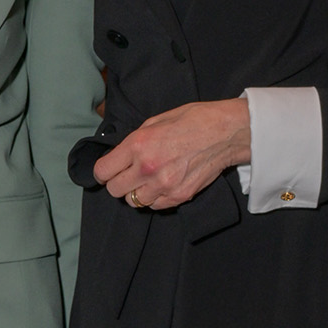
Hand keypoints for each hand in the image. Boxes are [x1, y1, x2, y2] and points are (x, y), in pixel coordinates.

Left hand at [96, 99, 250, 209]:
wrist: (225, 133)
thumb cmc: (192, 121)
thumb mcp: (155, 121)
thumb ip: (134, 141)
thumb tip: (119, 156)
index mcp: (138, 145)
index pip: (103, 171)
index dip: (102, 172)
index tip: (106, 172)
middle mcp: (147, 168)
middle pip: (114, 190)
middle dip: (117, 183)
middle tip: (127, 175)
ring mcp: (163, 185)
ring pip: (133, 201)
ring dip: (136, 192)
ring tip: (146, 180)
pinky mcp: (178, 196)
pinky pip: (154, 206)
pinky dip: (154, 198)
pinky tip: (161, 185)